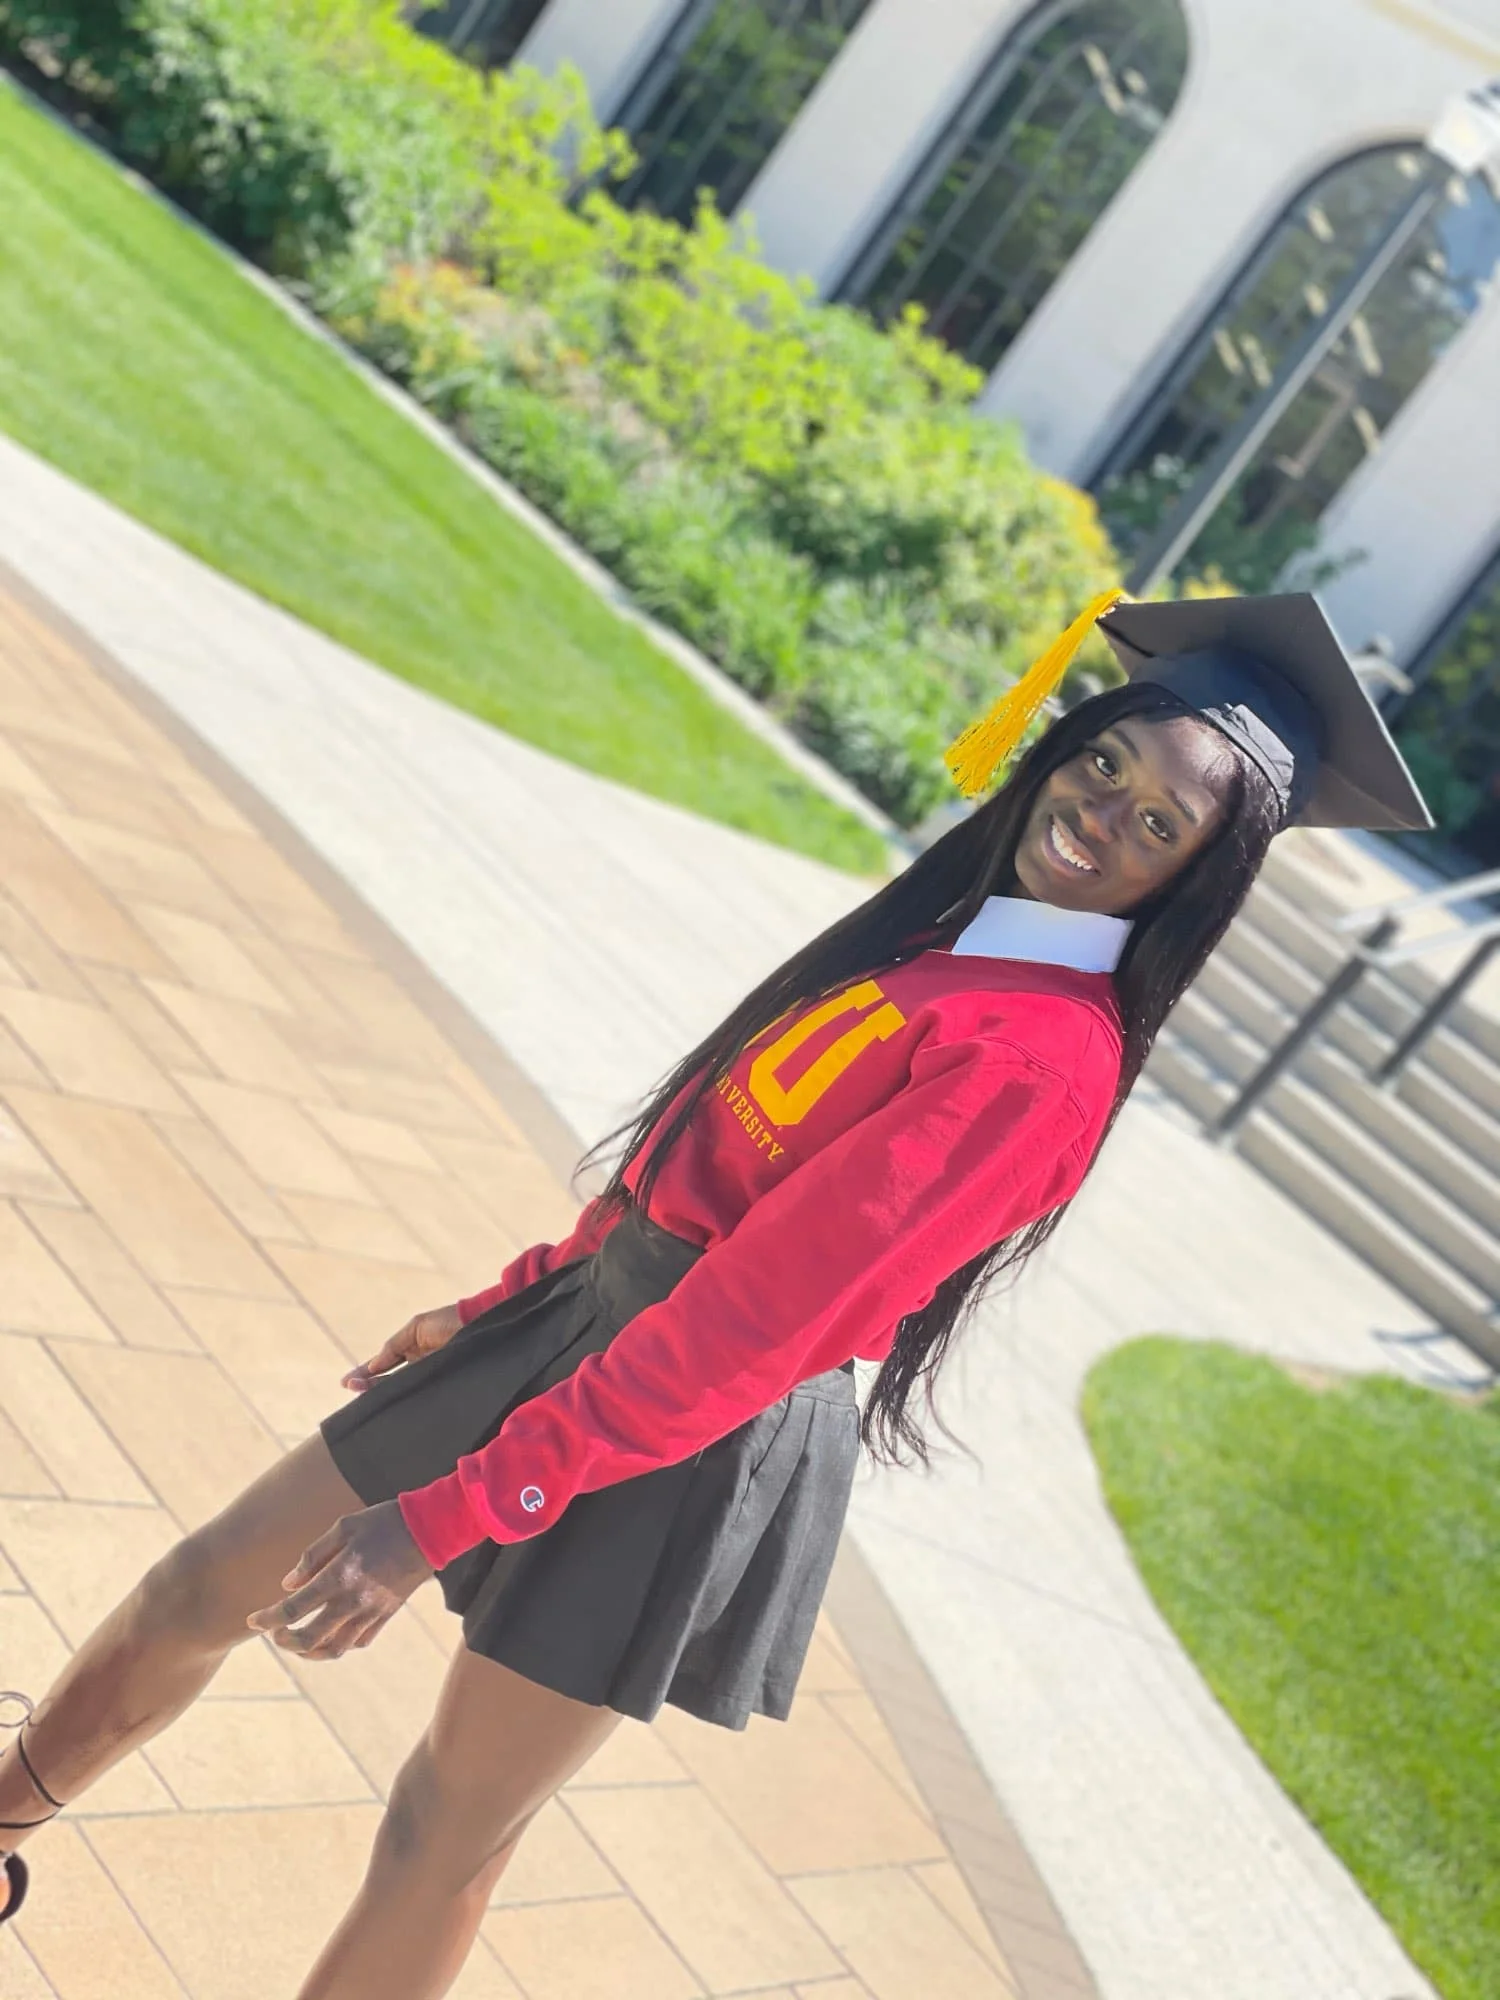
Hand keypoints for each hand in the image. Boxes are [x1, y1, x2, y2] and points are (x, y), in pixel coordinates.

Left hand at [247, 1501, 431, 1659]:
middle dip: (285, 1641)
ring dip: (309, 1651)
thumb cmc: (383, 1522)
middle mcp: (352, 1601)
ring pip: (333, 1648)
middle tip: (274, 1634)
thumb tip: (288, 1584)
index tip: (253, 1619)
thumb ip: (312, 1556)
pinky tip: (330, 1635)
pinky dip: (339, 1644)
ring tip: (297, 1642)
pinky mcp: (386, 1615)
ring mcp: (371, 1612)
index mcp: (338, 1576)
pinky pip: (358, 1641)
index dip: (267, 1618)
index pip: (292, 1609)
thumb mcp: (343, 1526)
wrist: (429, 1530)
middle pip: (309, 1638)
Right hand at [342, 1302, 463, 1392]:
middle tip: (350, 1390)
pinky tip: (388, 1404)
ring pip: (400, 1389)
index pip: (383, 1365)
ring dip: (380, 1393)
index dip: (365, 1374)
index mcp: (412, 1350)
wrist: (480, 1322)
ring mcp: (429, 1376)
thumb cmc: (449, 1320)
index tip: (345, 1383)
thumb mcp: (417, 1328)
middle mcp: (418, 1365)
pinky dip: (404, 1399)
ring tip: (362, 1398)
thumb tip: (372, 1366)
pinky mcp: (441, 1385)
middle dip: (368, 1386)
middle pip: (387, 1380)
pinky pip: (418, 1394)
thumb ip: (394, 1346)